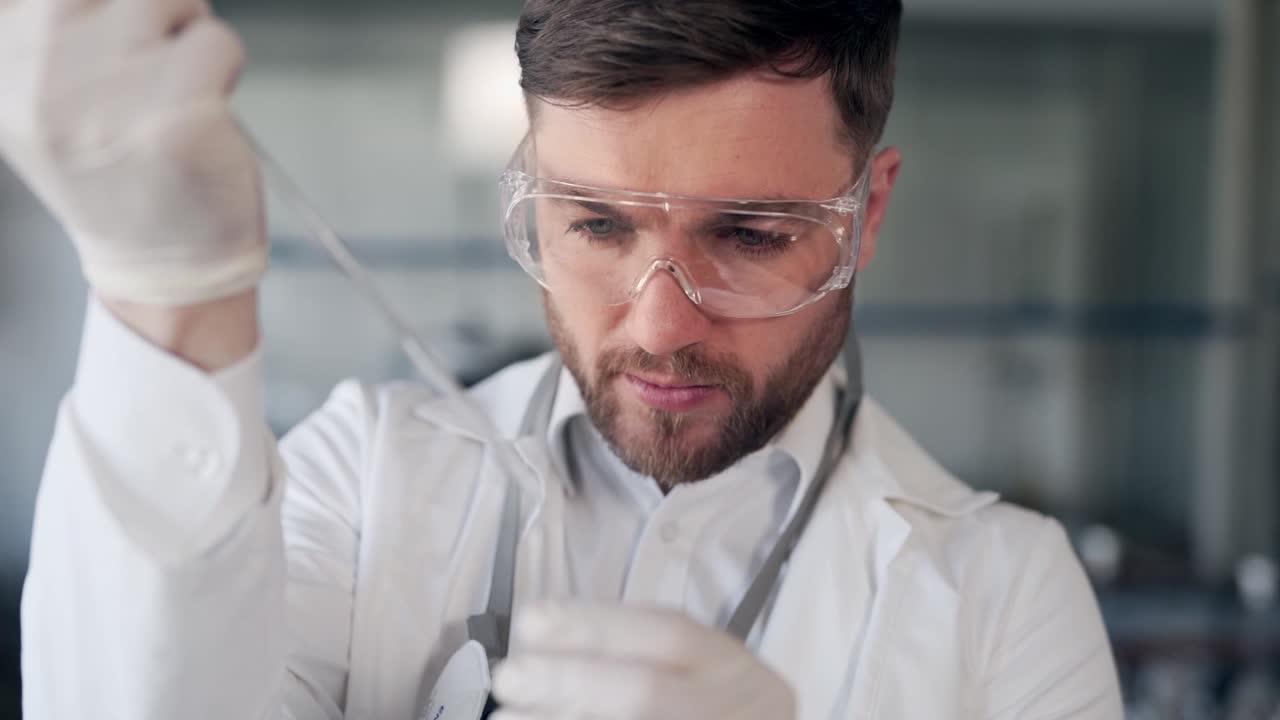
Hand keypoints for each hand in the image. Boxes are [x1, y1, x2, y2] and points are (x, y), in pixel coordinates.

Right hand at [0, 0, 265, 306]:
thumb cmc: (122, 178)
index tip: (121, 43)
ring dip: (190, 34)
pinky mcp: (177, 118)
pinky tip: (206, 111)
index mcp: (3, 70)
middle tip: (159, 62)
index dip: (105, 10)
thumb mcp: (51, 102)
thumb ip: (62, 35)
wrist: (161, 266)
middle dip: (151, 9)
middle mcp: (42, 81)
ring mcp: (110, 98)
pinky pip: (218, 41)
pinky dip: (226, 66)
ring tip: (180, 89)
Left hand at [491, 604, 795, 719]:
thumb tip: (541, 636)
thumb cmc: (712, 705)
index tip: (531, 621)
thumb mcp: (700, 671)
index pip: (668, 634)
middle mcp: (732, 705)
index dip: (596, 624)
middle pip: (645, 691)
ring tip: (507, 719)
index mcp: (729, 665)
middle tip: (508, 677)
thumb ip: (635, 654)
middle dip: (570, 680)